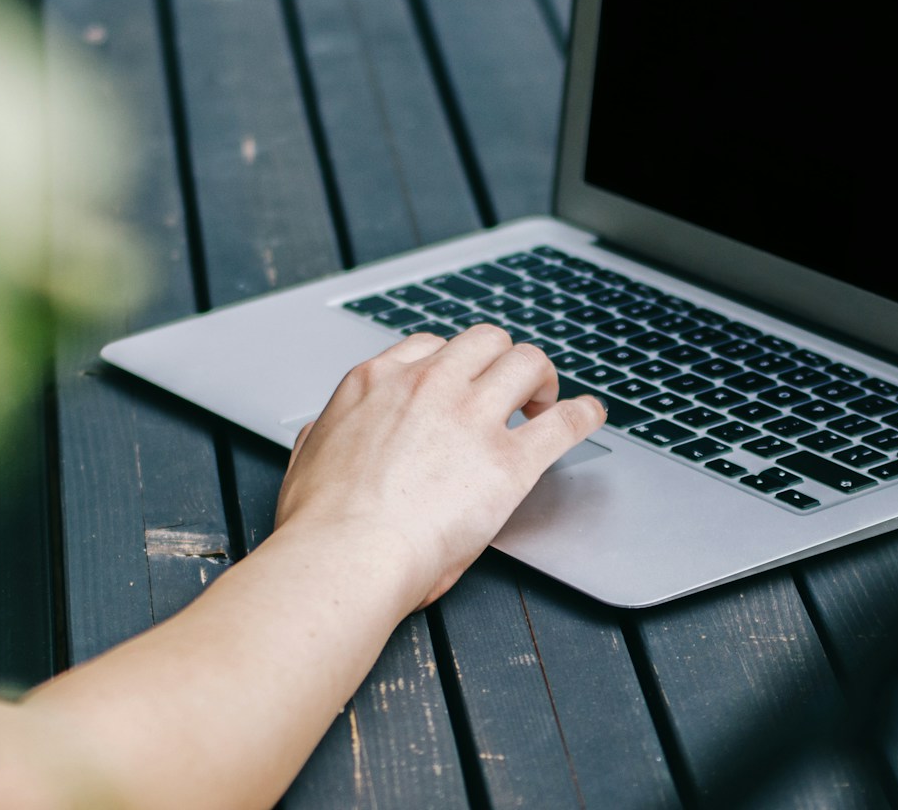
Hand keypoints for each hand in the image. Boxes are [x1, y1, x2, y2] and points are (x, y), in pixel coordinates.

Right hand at [273, 325, 606, 609]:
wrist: (344, 556)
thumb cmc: (319, 523)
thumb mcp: (306, 454)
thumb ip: (325, 432)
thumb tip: (324, 430)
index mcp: (378, 381)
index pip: (431, 346)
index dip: (454, 365)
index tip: (463, 382)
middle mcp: (429, 386)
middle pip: (485, 341)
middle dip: (501, 360)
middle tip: (510, 389)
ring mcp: (472, 419)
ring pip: (527, 363)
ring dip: (541, 378)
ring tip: (546, 401)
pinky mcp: (509, 461)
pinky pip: (564, 422)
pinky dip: (584, 414)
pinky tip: (591, 415)